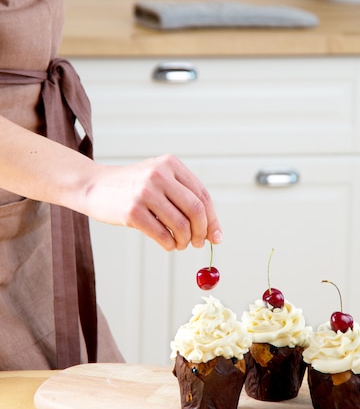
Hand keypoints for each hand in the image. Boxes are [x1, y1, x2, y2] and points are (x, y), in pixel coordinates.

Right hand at [85, 154, 221, 250]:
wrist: (93, 185)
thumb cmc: (131, 187)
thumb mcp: (158, 179)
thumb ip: (183, 196)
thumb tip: (211, 230)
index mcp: (170, 164)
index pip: (202, 195)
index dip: (212, 219)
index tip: (216, 236)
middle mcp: (159, 175)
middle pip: (196, 210)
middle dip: (202, 232)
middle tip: (199, 243)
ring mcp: (145, 192)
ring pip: (181, 225)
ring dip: (185, 241)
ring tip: (180, 244)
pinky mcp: (132, 211)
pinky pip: (162, 235)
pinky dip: (170, 245)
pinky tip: (168, 245)